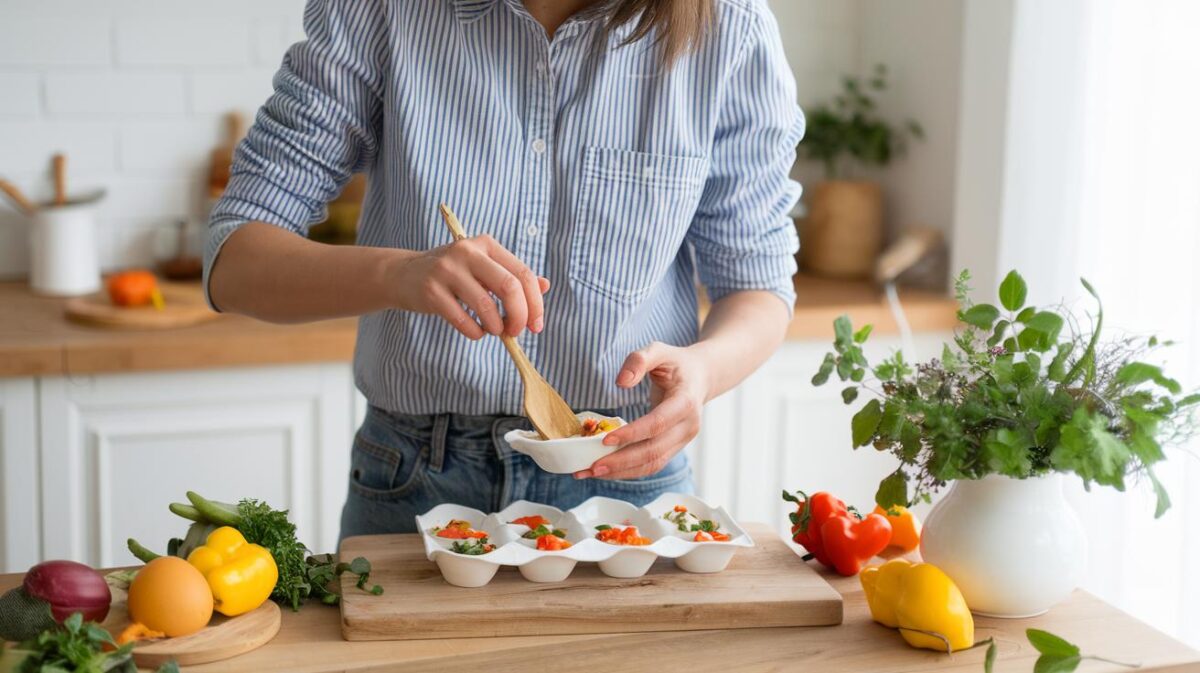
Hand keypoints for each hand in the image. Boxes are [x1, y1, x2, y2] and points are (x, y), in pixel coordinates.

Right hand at [393, 234, 548, 338]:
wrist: (404, 275)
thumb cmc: (453, 275)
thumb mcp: (483, 269)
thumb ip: (513, 276)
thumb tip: (545, 286)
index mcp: (486, 244)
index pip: (522, 274)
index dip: (535, 303)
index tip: (536, 325)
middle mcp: (467, 251)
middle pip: (510, 287)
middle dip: (520, 316)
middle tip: (516, 332)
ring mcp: (447, 270)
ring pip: (487, 307)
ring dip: (496, 328)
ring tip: (493, 330)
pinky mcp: (431, 291)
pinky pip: (464, 321)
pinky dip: (476, 333)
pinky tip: (475, 331)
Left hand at [575, 341, 711, 479]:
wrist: (701, 377)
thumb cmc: (676, 363)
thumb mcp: (659, 350)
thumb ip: (639, 360)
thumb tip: (621, 382)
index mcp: (686, 401)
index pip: (658, 423)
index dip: (632, 434)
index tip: (605, 440)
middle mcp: (688, 426)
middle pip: (654, 451)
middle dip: (622, 462)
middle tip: (592, 467)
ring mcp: (683, 440)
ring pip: (653, 464)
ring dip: (622, 472)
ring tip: (592, 472)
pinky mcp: (674, 448)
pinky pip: (652, 464)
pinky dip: (629, 470)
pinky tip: (607, 470)